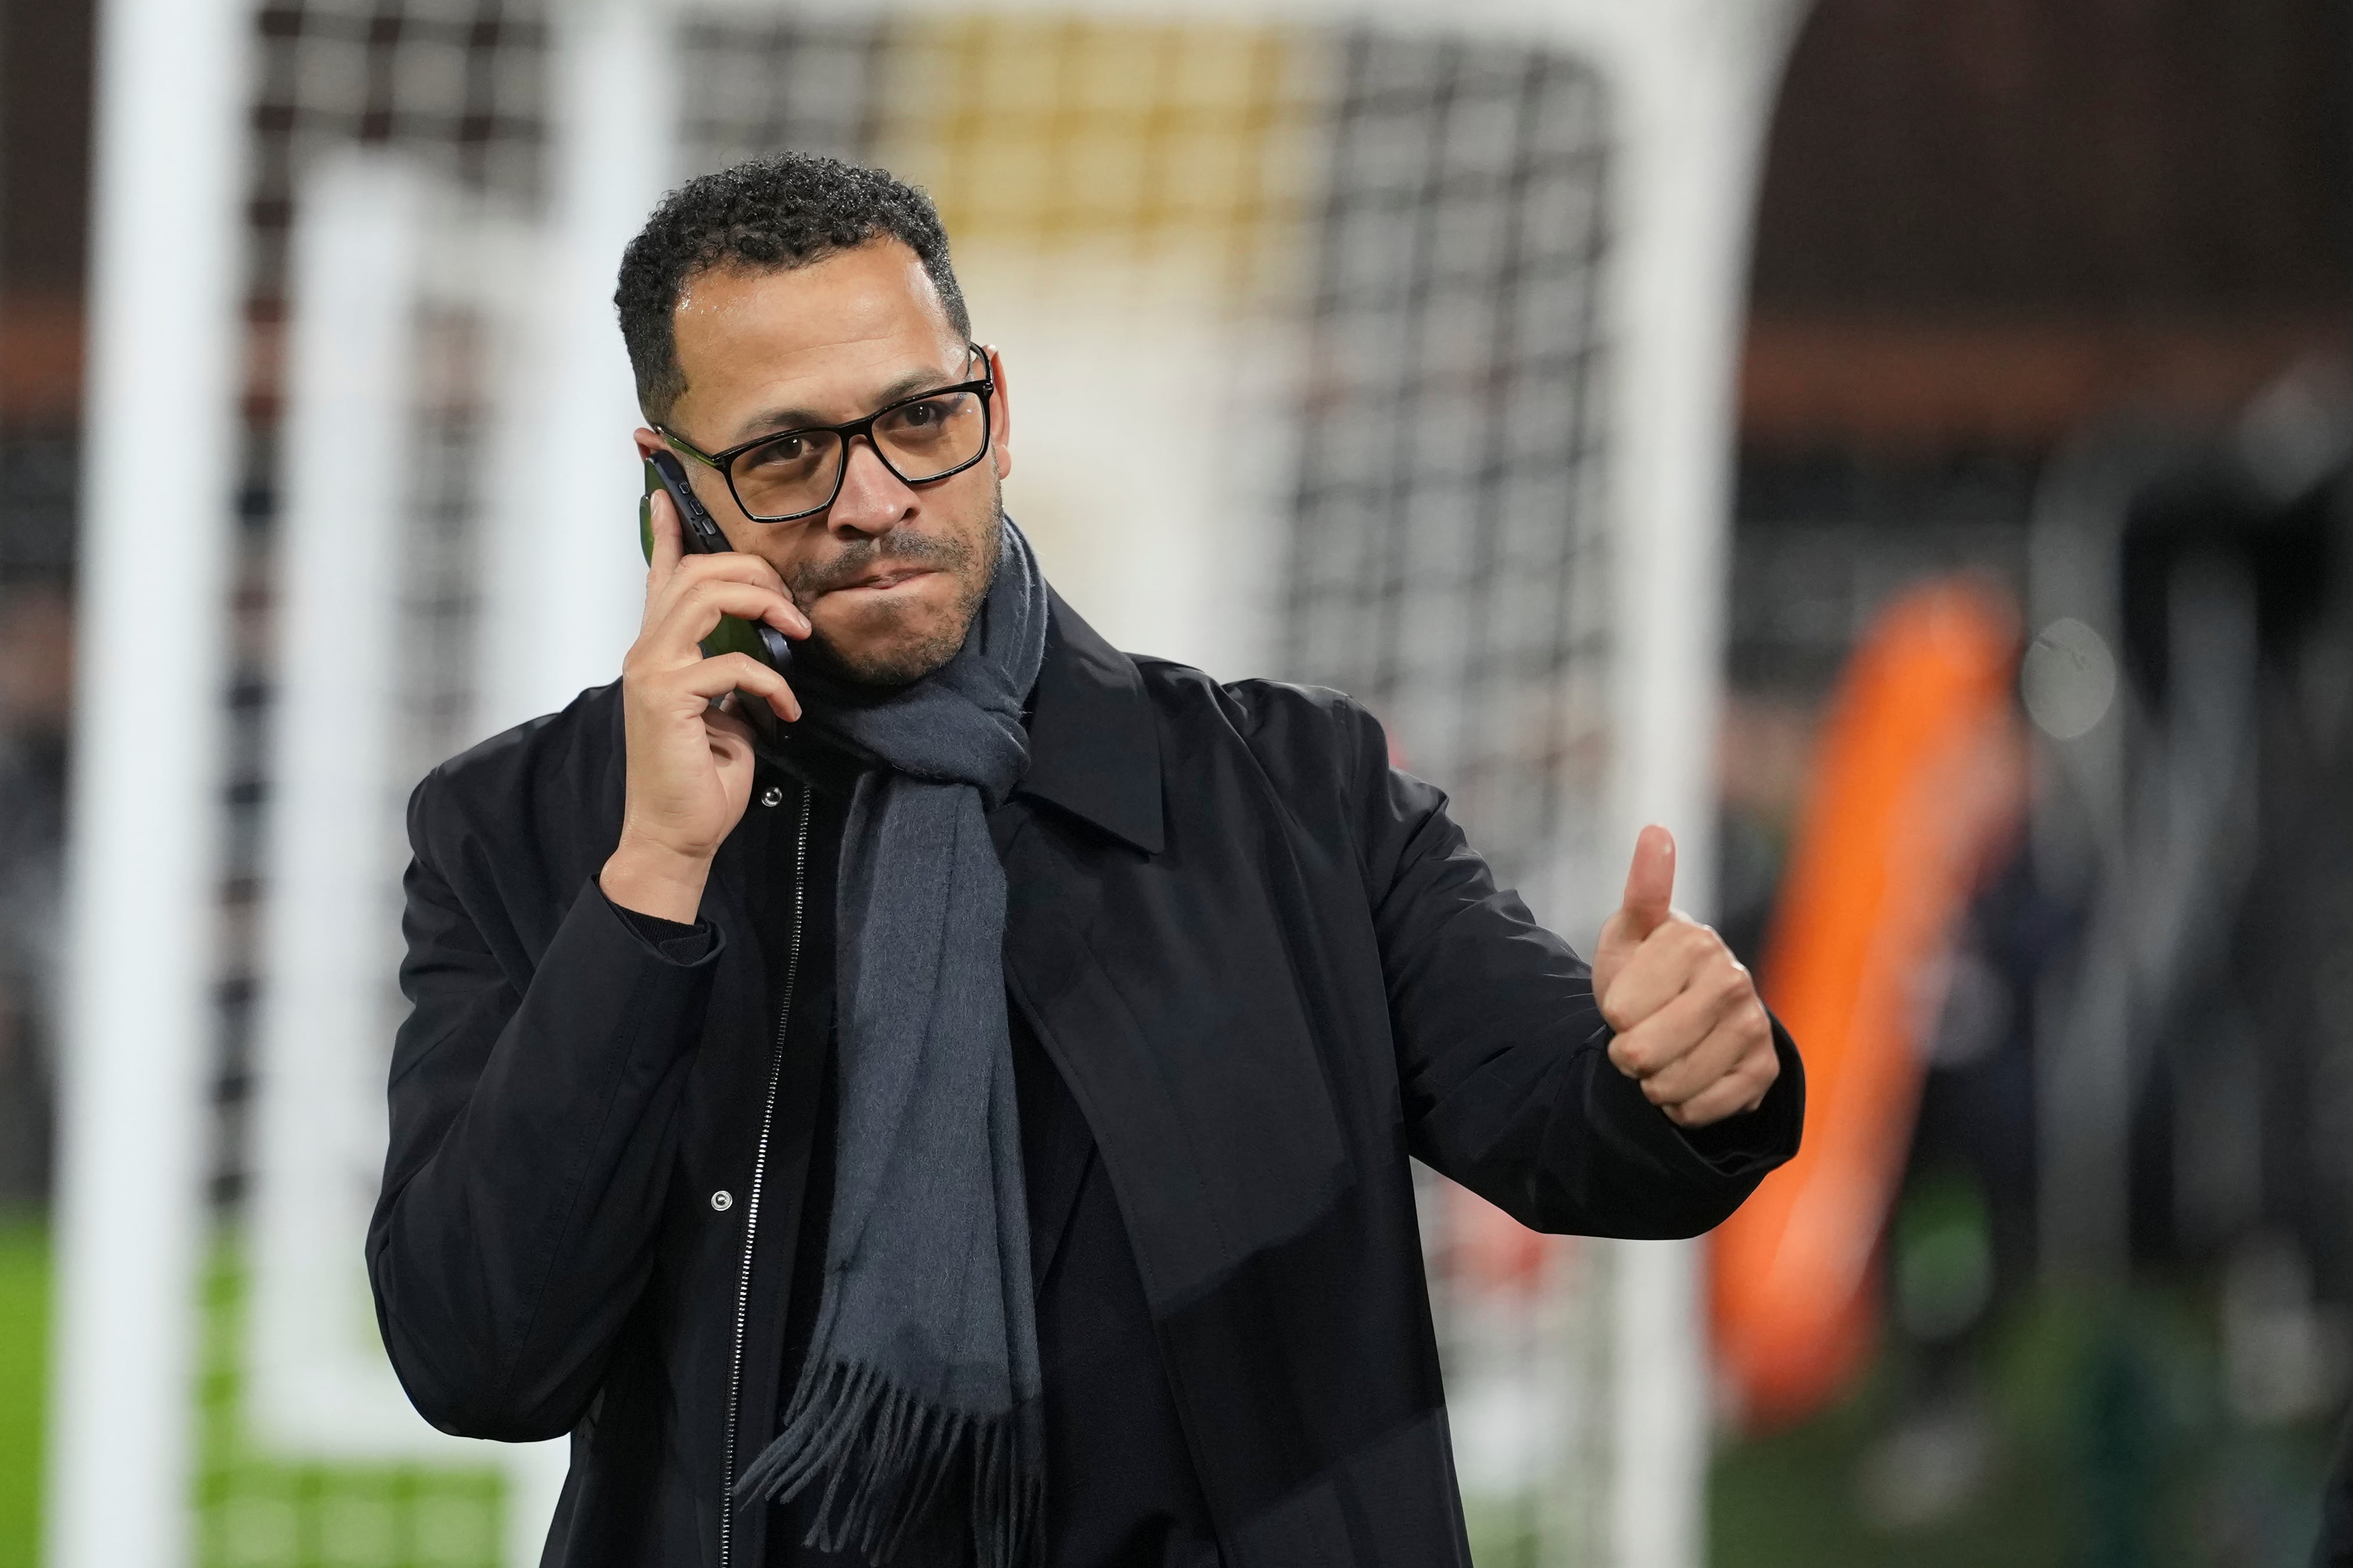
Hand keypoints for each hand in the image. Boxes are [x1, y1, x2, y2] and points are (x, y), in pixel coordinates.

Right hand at [599, 488, 807, 922]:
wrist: (678, 834)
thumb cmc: (702, 775)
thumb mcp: (726, 708)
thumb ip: (733, 666)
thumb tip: (767, 641)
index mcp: (661, 647)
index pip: (663, 573)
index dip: (668, 528)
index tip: (668, 489)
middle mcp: (648, 649)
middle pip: (699, 570)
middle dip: (757, 573)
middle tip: (795, 611)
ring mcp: (652, 670)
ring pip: (707, 596)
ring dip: (764, 606)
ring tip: (796, 636)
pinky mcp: (666, 697)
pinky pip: (729, 663)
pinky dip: (771, 683)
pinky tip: (785, 713)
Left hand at [1589, 825, 1778, 1127]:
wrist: (1690, 1016)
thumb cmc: (1647, 970)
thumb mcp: (1629, 933)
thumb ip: (1642, 888)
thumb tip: (1656, 831)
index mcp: (1694, 939)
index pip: (1619, 1012)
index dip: (1612, 1013)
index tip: (1627, 999)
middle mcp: (1733, 978)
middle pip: (1642, 1053)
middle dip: (1627, 1053)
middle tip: (1639, 1034)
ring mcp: (1754, 1026)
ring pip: (1671, 1086)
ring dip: (1653, 1082)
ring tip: (1663, 1055)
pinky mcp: (1765, 1071)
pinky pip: (1702, 1111)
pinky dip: (1682, 1107)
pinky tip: (1688, 1079)